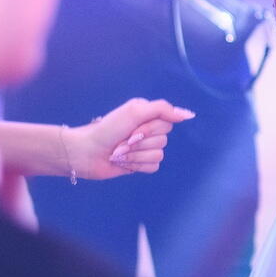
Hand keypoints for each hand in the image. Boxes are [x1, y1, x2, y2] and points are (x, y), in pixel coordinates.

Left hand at [70, 98, 194, 178]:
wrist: (87, 153)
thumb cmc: (107, 129)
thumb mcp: (134, 111)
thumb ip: (163, 109)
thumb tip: (188, 114)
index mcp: (148, 115)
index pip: (167, 123)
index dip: (150, 130)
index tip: (132, 129)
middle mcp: (148, 130)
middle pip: (163, 140)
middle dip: (139, 144)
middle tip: (122, 142)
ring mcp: (144, 148)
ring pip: (158, 155)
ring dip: (135, 156)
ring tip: (119, 153)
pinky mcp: (140, 164)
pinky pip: (153, 167)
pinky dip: (137, 165)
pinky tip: (123, 162)